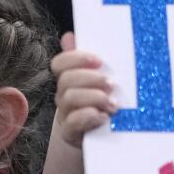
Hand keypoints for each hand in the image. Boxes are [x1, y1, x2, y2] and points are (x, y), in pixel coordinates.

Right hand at [52, 33, 118, 148]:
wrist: (100, 137)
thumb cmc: (101, 103)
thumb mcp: (99, 81)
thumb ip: (88, 61)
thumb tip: (70, 36)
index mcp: (69, 78)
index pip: (60, 63)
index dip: (76, 58)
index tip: (99, 60)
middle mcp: (63, 94)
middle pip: (66, 79)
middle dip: (91, 79)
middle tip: (112, 84)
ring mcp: (65, 113)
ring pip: (70, 98)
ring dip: (94, 98)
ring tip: (113, 104)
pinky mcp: (70, 132)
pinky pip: (72, 122)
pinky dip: (89, 117)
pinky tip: (104, 117)